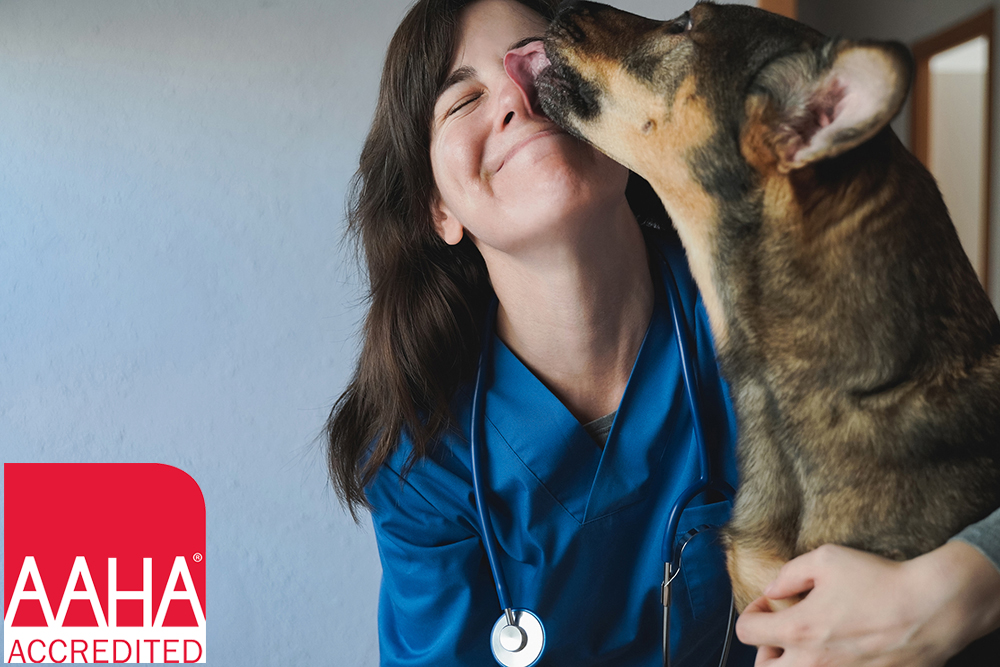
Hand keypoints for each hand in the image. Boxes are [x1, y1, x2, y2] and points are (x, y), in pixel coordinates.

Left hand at [735, 542, 999, 666]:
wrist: (932, 608)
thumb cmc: (879, 580)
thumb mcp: (826, 559)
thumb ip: (789, 575)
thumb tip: (771, 591)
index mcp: (799, 630)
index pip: (747, 632)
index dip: (751, 614)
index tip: (768, 605)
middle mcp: (815, 663)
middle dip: (765, 650)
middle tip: (780, 632)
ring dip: (792, 663)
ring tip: (807, 644)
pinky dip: (825, 666)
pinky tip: (837, 652)